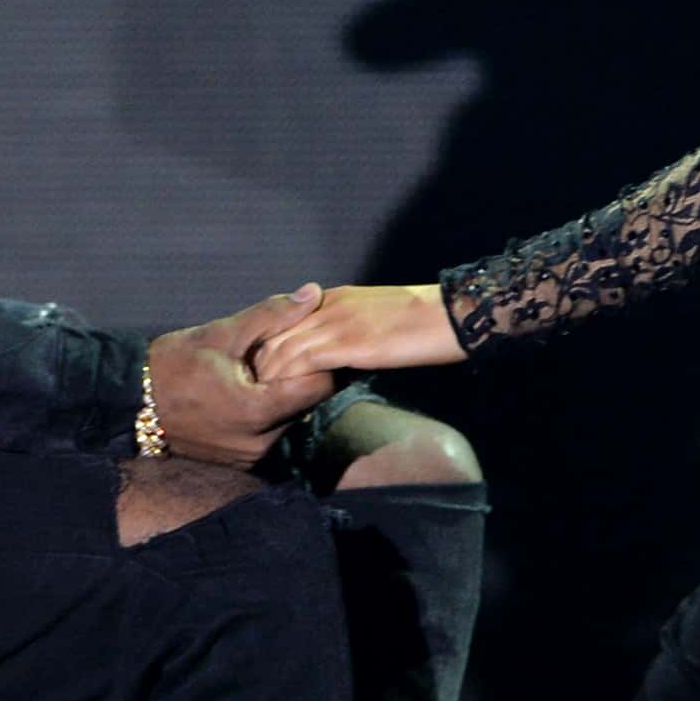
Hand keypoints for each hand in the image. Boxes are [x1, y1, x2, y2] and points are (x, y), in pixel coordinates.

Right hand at [144, 288, 335, 468]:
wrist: (130, 402)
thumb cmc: (173, 364)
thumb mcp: (222, 333)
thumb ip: (272, 315)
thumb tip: (314, 293)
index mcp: (258, 411)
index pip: (319, 387)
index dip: (318, 360)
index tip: (305, 342)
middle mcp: (259, 444)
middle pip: (304, 405)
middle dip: (296, 377)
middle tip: (274, 354)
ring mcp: (248, 458)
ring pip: (287, 420)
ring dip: (279, 396)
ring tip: (255, 372)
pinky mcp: (238, 463)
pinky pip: (267, 435)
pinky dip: (263, 413)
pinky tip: (243, 392)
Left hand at [252, 284, 465, 381]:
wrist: (449, 313)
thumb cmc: (424, 322)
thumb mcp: (378, 319)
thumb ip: (353, 331)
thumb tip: (341, 355)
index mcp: (334, 299)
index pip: (284, 320)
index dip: (268, 347)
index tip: (259, 372)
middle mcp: (328, 306)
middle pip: (274, 334)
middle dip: (259, 364)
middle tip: (249, 391)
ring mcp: (336, 323)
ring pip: (282, 348)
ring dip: (268, 377)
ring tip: (258, 401)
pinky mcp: (348, 342)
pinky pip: (303, 361)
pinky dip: (288, 380)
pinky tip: (282, 399)